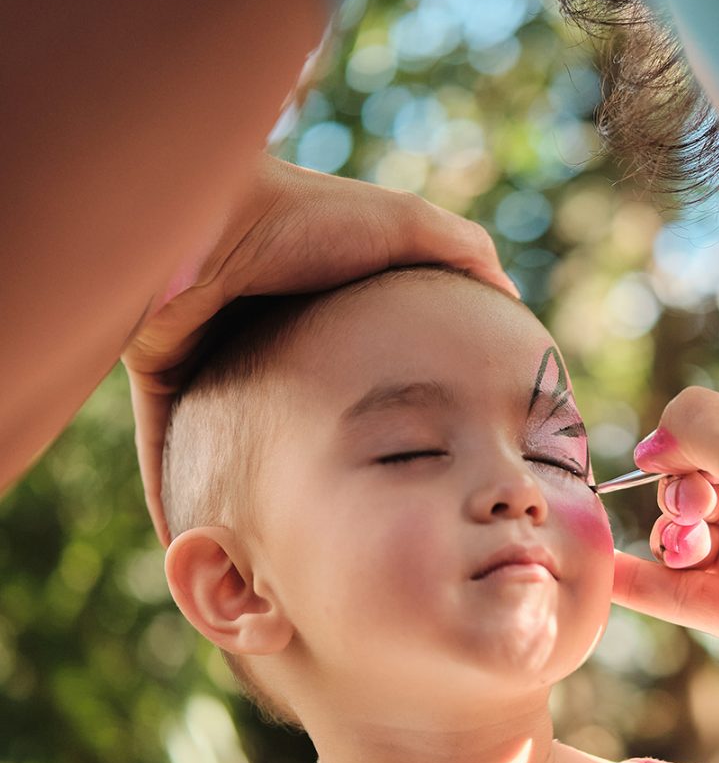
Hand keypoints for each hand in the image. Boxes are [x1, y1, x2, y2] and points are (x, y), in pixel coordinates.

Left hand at [123, 157, 517, 545]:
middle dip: (314, 461)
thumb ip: (464, 257)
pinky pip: (169, 450)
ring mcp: (210, 356)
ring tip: (276, 544)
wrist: (204, 220)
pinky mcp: (164, 378)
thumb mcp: (407, 227)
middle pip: (295, 411)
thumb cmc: (307, 218)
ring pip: (233, 436)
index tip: (420, 464)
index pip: (359, 363)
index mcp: (319, 299)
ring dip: (249, 485)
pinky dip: (179, 495)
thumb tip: (510, 305)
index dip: (389, 409)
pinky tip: (205, 541)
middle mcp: (262, 328)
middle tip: (346, 519)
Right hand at [611, 388, 718, 757]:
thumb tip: (654, 444)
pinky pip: (686, 591)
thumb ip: (706, 425)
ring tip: (683, 548)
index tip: (673, 461)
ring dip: (672, 536)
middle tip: (694, 512)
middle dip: (685, 492)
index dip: (698, 443)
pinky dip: (646, 580)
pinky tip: (606, 572)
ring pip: (697, 536)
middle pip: (712, 482)